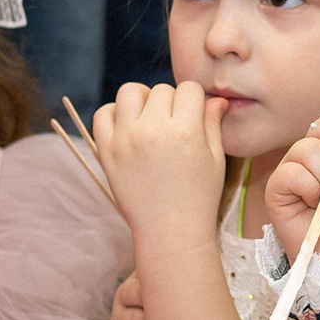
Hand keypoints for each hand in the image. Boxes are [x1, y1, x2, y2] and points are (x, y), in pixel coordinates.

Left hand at [89, 81, 225, 250]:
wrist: (170, 231)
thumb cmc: (199, 197)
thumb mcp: (215, 159)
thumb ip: (212, 123)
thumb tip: (216, 99)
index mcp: (185, 131)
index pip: (189, 89)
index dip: (194, 100)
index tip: (194, 115)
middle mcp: (153, 130)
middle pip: (161, 90)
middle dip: (171, 102)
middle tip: (173, 124)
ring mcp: (126, 139)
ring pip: (130, 92)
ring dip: (142, 100)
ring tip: (149, 119)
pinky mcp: (106, 151)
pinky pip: (103, 113)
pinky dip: (115, 113)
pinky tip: (129, 127)